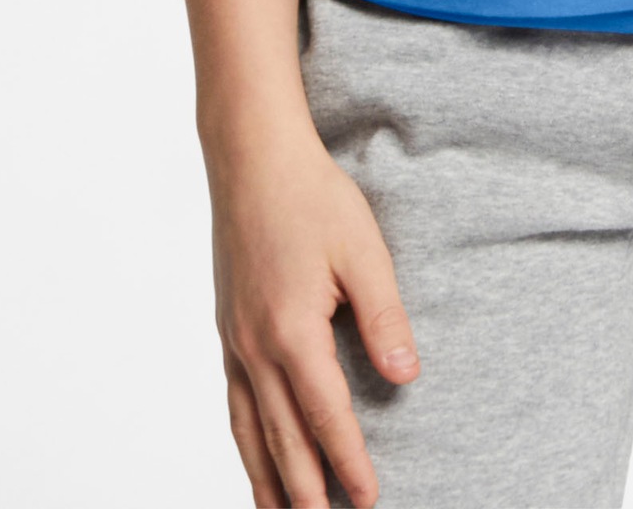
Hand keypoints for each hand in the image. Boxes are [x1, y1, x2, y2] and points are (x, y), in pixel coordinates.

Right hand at [210, 123, 419, 508]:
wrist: (251, 158)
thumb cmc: (312, 197)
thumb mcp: (363, 251)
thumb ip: (384, 317)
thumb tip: (405, 376)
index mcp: (293, 331)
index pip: (326, 416)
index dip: (348, 463)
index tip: (367, 501)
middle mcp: (255, 346)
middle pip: (282, 439)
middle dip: (305, 493)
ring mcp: (234, 340)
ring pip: (248, 430)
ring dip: (266, 479)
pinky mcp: (227, 327)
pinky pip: (233, 402)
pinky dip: (244, 441)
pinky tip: (254, 455)